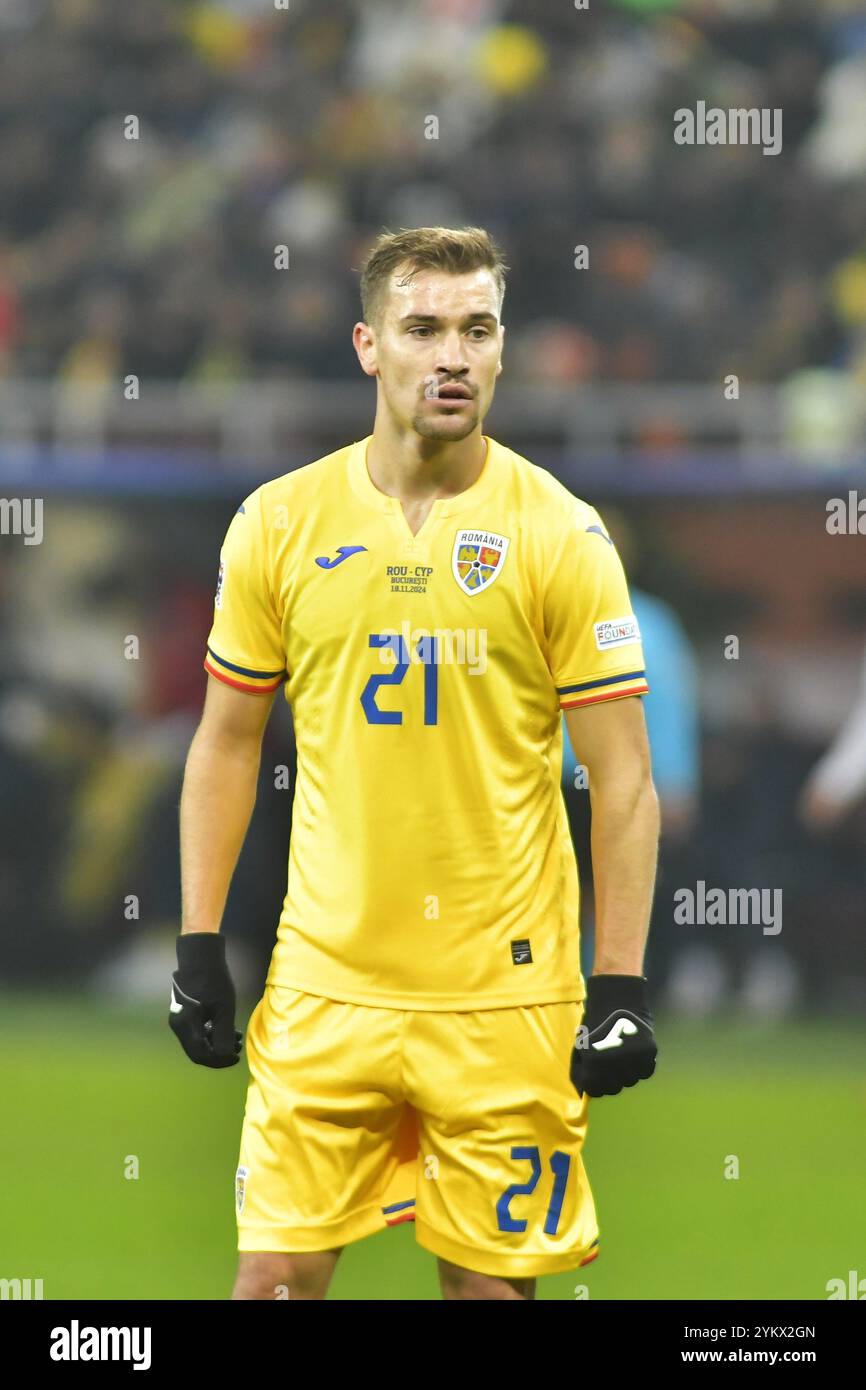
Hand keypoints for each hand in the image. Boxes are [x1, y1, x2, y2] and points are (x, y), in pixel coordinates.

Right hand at [169, 932, 241, 1067]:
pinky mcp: (184, 1013)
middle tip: (237, 1047)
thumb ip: (223, 1034)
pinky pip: (196, 1031)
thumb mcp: (224, 1009)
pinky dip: (211, 1034)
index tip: (236, 1057)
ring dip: (216, 1043)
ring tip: (236, 1036)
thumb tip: (225, 1056)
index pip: (201, 1055)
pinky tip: (226, 1028)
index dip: (219, 1061)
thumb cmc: (213, 981)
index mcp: (185, 1026)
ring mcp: (180, 1019)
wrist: (200, 957)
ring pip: (198, 1041)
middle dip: (219, 1053)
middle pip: (198, 1051)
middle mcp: (178, 1026)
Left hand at [570, 974, 656, 1097]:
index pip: (594, 1090)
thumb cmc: (595, 1020)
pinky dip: (640, 1067)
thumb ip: (583, 1067)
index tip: (595, 1078)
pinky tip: (634, 1055)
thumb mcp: (581, 1044)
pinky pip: (645, 1071)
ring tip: (621, 1057)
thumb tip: (583, 1089)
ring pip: (630, 1081)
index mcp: (594, 1062)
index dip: (594, 1085)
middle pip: (613, 1089)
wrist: (617, 996)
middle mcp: (614, 1064)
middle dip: (609, 1081)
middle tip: (609, 1068)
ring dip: (625, 1074)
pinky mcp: (649, 1052)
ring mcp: (633, 1059)